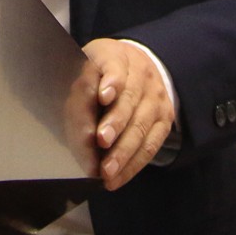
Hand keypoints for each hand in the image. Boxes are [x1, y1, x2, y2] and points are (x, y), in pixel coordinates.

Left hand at [80, 38, 173, 191]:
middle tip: (101, 141)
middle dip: (116, 123)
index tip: (103, 96)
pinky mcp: (164, 120)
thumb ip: (79, 85)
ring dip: (123, 152)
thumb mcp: (87, 65)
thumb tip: (70, 116)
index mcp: (117, 56)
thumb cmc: (100, 71)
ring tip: (106, 172)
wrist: (137, 65)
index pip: (116, 67)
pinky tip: (117, 178)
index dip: (111, 81)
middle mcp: (142, 74)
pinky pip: (151, 146)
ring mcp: (156, 98)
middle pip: (130, 100)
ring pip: (142, 126)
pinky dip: (133, 165)